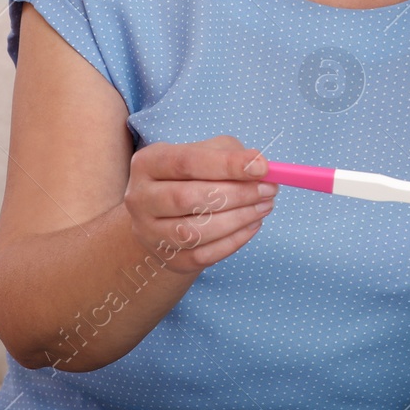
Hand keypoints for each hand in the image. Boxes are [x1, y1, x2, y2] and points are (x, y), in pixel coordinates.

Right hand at [122, 134, 277, 274]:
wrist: (165, 214)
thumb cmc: (191, 176)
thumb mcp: (206, 152)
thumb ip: (231, 153)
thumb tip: (259, 166)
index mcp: (148, 162)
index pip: (187, 162)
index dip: (227, 165)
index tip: (262, 167)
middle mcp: (140, 198)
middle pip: (188, 198)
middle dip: (237, 194)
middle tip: (269, 190)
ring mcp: (149, 232)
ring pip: (195, 232)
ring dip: (239, 219)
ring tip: (264, 206)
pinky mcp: (166, 257)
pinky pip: (203, 255)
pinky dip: (234, 241)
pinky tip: (252, 225)